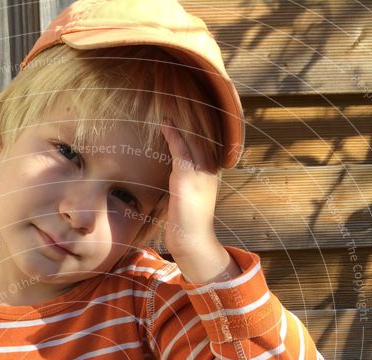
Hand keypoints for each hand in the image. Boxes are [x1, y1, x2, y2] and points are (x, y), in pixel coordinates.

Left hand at [159, 120, 240, 284]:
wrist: (192, 243)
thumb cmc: (186, 227)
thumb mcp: (186, 201)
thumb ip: (182, 187)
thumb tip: (173, 181)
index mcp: (211, 175)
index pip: (204, 145)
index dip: (195, 128)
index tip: (185, 113)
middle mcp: (210, 171)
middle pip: (200, 137)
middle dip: (189, 119)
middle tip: (177, 100)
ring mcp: (200, 173)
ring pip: (191, 139)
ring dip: (180, 122)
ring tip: (170, 106)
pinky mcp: (188, 178)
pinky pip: (181, 149)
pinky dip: (173, 134)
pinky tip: (165, 123)